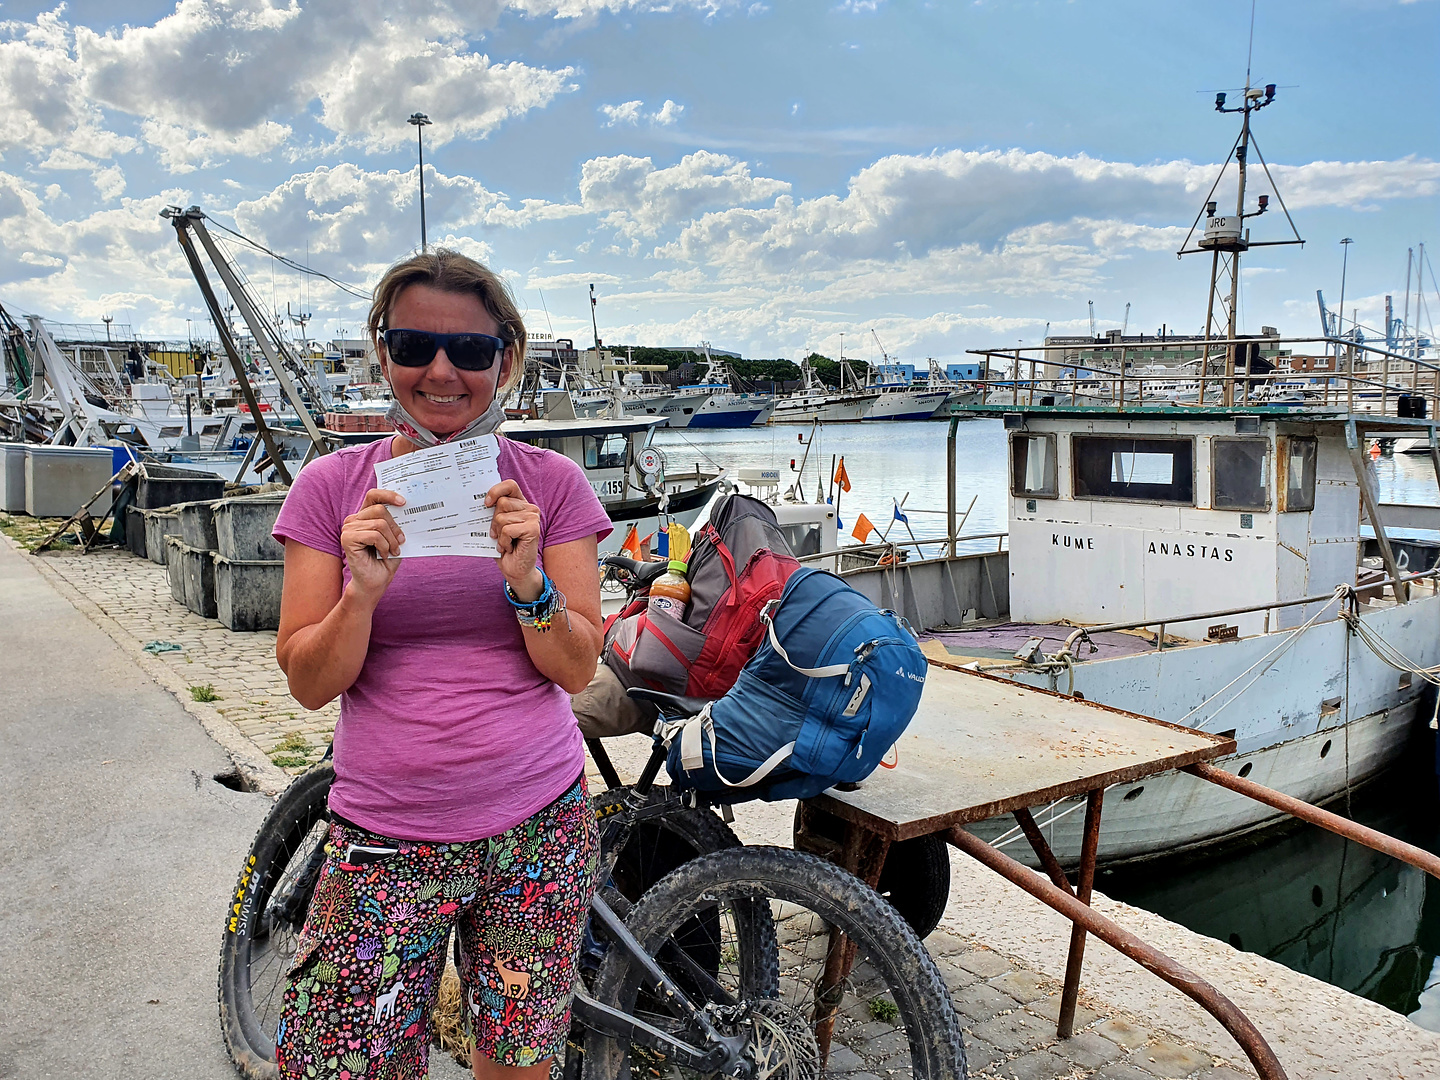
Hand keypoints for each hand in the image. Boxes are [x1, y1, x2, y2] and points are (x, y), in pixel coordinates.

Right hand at [340, 488, 405, 605]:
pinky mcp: (347, 539)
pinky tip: (382, 555)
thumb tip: (409, 507)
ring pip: (379, 524)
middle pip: (380, 510)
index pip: (374, 495)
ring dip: (391, 540)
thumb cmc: (385, 560)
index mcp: (365, 515)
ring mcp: (348, 528)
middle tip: (401, 542)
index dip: (388, 495)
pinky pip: (373, 535)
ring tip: (392, 551)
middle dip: (395, 527)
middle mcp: (354, 519)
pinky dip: (383, 546)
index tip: (403, 502)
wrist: (375, 582)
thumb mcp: (395, 538)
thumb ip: (397, 522)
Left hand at [486, 479, 542, 597]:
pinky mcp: (533, 529)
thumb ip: (492, 512)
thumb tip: (481, 502)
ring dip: (499, 534)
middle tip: (498, 535)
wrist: (515, 570)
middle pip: (501, 503)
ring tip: (506, 542)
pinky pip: (507, 530)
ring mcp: (533, 518)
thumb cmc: (504, 547)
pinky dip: (504, 541)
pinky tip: (510, 547)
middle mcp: (529, 508)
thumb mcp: (495, 526)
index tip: (486, 504)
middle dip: (494, 522)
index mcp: (520, 504)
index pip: (509, 485)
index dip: (496, 491)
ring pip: (502, 518)